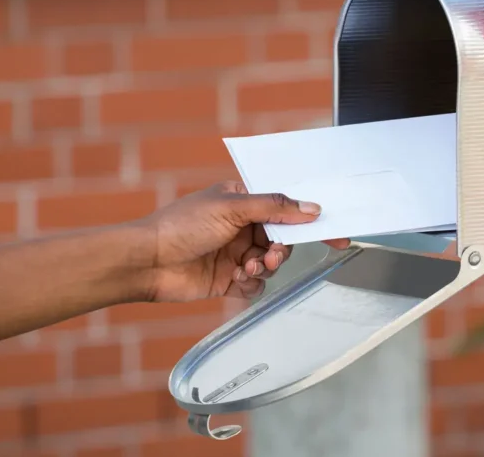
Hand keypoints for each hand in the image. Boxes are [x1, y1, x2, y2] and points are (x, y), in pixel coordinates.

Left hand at [139, 181, 348, 301]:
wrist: (148, 262)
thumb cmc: (181, 225)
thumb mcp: (232, 207)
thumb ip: (275, 207)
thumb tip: (311, 209)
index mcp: (243, 200)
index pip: (285, 205)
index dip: (309, 218)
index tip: (335, 232)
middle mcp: (242, 225)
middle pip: (283, 238)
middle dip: (283, 248)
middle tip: (274, 255)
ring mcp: (236, 252)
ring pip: (272, 262)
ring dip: (266, 266)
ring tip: (248, 267)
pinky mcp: (229, 278)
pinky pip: (257, 283)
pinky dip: (252, 283)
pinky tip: (236, 279)